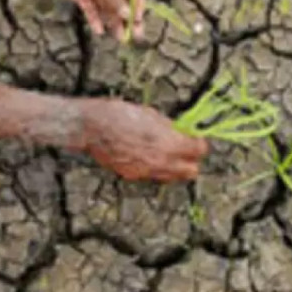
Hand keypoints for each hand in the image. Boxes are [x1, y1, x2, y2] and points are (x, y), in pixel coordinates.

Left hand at [26, 0, 145, 39]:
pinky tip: (98, 31)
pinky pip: (93, 7)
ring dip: (113, 20)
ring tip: (118, 38)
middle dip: (127, 16)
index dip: (139, 3)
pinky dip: (96, 17)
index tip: (139, 20)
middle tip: (134, 35)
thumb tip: (127, 14)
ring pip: (108, 5)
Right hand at [78, 98, 207, 181]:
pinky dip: (155, 168)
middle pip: (190, 171)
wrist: (92, 128)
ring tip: (166, 152)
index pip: (198, 150)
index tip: (194, 138)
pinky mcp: (133, 175)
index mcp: (168, 143)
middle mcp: (161, 161)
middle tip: (184, 148)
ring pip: (172, 177)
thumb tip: (182, 133)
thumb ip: (170, 128)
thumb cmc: (120, 114)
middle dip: (190, 160)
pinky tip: (147, 155)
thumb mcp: (151, 114)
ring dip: (174, 166)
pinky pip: (153, 176)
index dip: (198, 143)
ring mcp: (146, 172)